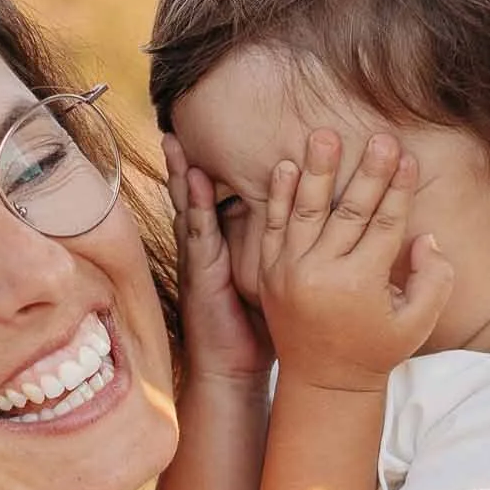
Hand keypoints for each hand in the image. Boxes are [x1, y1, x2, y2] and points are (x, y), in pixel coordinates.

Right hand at [164, 134, 271, 392]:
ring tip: (173, 139)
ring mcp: (201, 258)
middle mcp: (210, 246)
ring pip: (190, 206)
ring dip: (182, 172)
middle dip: (192, 159)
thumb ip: (284, 252)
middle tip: (185, 120)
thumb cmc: (258, 329)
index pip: (223, 198)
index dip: (219, 168)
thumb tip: (315, 230)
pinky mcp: (201, 273)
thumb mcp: (273, 281)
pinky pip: (198, 231)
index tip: (225, 133)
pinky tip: (191, 178)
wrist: (233, 370)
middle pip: (200, 193)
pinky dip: (194, 204)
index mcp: (227, 245)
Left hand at [259, 130, 455, 392]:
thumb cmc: (375, 351)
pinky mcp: (269, 274)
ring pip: (306, 211)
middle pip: (349, 210)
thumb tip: (424, 237)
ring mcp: (290, 272)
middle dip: (367, 172)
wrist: (322, 383)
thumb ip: (433, 281)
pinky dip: (280, 197)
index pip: (384, 224)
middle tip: (379, 137)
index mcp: (359, 284)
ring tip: (323, 134)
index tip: (408, 157)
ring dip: (317, 170)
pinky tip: (287, 166)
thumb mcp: (416, 324)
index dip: (399, 189)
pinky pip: (274, 228)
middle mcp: (321, 274)